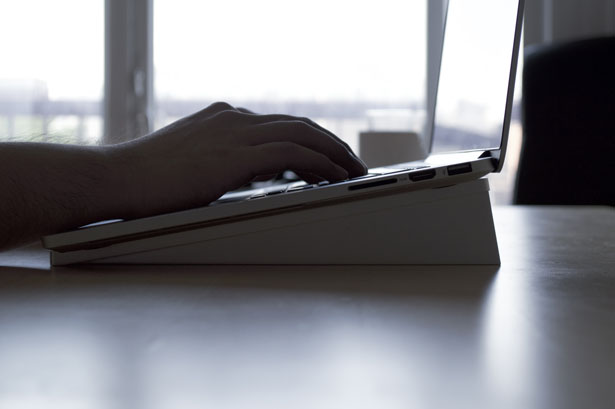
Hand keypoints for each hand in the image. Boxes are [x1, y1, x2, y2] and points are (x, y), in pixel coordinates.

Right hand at [113, 102, 366, 217]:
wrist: (116, 178)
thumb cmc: (146, 179)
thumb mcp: (190, 162)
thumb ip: (220, 160)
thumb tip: (245, 173)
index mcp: (224, 118)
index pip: (281, 124)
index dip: (311, 139)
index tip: (328, 156)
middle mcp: (234, 118)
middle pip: (299, 124)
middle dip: (331, 143)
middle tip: (352, 161)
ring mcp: (235, 132)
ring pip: (302, 133)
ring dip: (334, 152)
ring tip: (354, 170)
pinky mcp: (234, 154)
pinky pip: (291, 152)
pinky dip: (319, 162)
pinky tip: (334, 175)